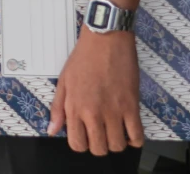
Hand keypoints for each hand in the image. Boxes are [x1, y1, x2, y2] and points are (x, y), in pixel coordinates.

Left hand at [48, 29, 143, 153]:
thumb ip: (58, 108)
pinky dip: (134, 140)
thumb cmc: (84, 57)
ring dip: (116, 143)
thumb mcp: (64, 80)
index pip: (77, 144)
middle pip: (98, 149)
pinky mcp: (132, 106)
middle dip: (99, 145)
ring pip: (117, 146)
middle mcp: (94, 113)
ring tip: (115, 131)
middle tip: (101, 133)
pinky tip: (130, 131)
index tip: (86, 135)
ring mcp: (114, 111)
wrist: (106, 39)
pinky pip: (137, 136)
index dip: (81, 144)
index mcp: (75, 107)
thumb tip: (52, 130)